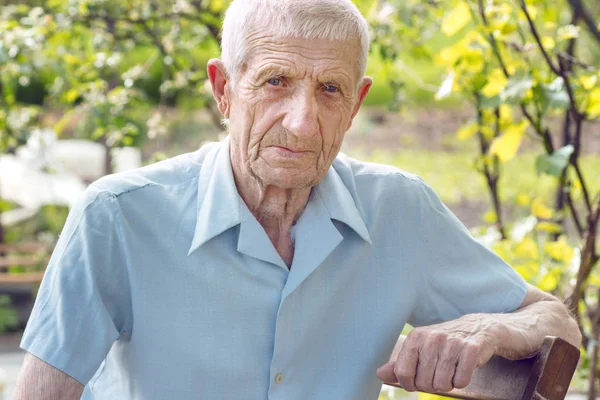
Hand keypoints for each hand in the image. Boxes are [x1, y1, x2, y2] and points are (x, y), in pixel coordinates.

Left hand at [376, 316, 499, 392]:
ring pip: (443, 384)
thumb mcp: (419, 349)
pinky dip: (462, 381)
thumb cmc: (442, 343)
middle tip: (438, 374)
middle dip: (431, 385)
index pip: (403, 373)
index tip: (416, 381)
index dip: (409, 384)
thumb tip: (379, 374)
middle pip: (424, 382)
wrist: (476, 328)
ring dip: (447, 384)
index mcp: (415, 337)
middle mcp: (432, 338)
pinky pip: (461, 381)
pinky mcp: (471, 350)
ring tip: (450, 371)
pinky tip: (462, 368)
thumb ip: (399, 363)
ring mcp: (452, 343)